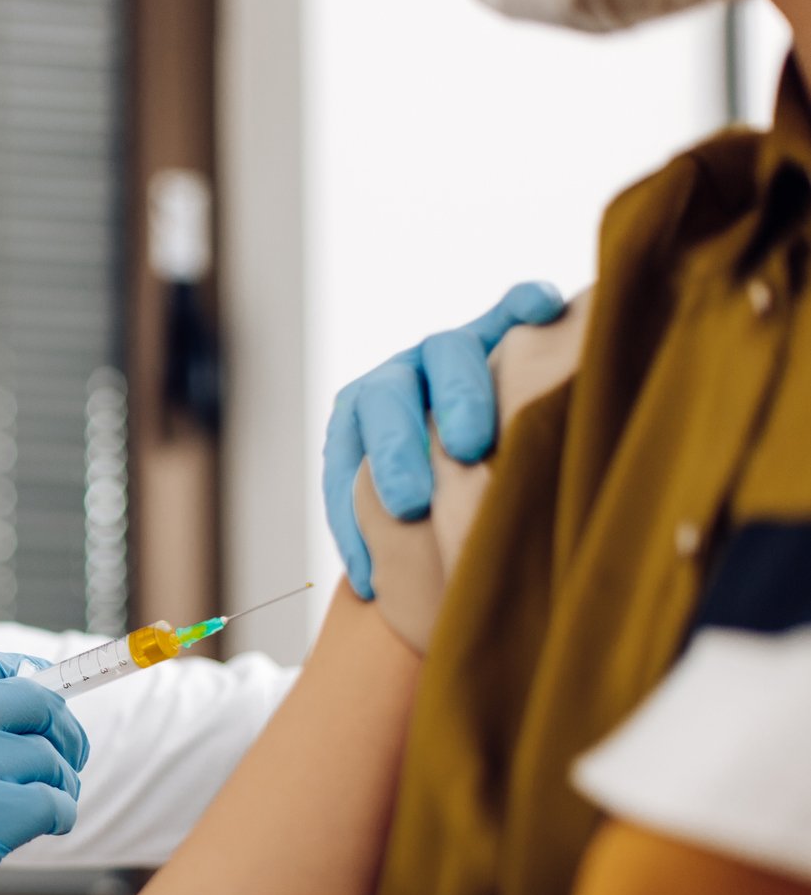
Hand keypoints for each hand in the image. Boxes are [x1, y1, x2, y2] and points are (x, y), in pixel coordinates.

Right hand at [0, 649, 86, 894]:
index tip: (43, 711)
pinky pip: (51, 802)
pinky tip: (48, 828)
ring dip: (62, 783)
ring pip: (47, 755)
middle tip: (65, 763)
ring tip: (50, 807)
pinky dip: (61, 815)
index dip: (28, 684)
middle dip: (61, 732)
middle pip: (32, 701)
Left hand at [321, 281, 562, 598]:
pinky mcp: (501, 327)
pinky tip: (547, 311)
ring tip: (472, 441)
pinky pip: (511, 306)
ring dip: (457, 394)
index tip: (372, 565)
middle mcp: (400, 377)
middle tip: (411, 503)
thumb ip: (388, 534)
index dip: (350, 502)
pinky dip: (525, 303)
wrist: (469, 444)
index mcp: (361, 419)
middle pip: (387, 396)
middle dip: (395, 450)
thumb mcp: (403, 514)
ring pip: (447, 353)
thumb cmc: (436, 499)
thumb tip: (376, 590)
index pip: (347, 450)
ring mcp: (449, 350)